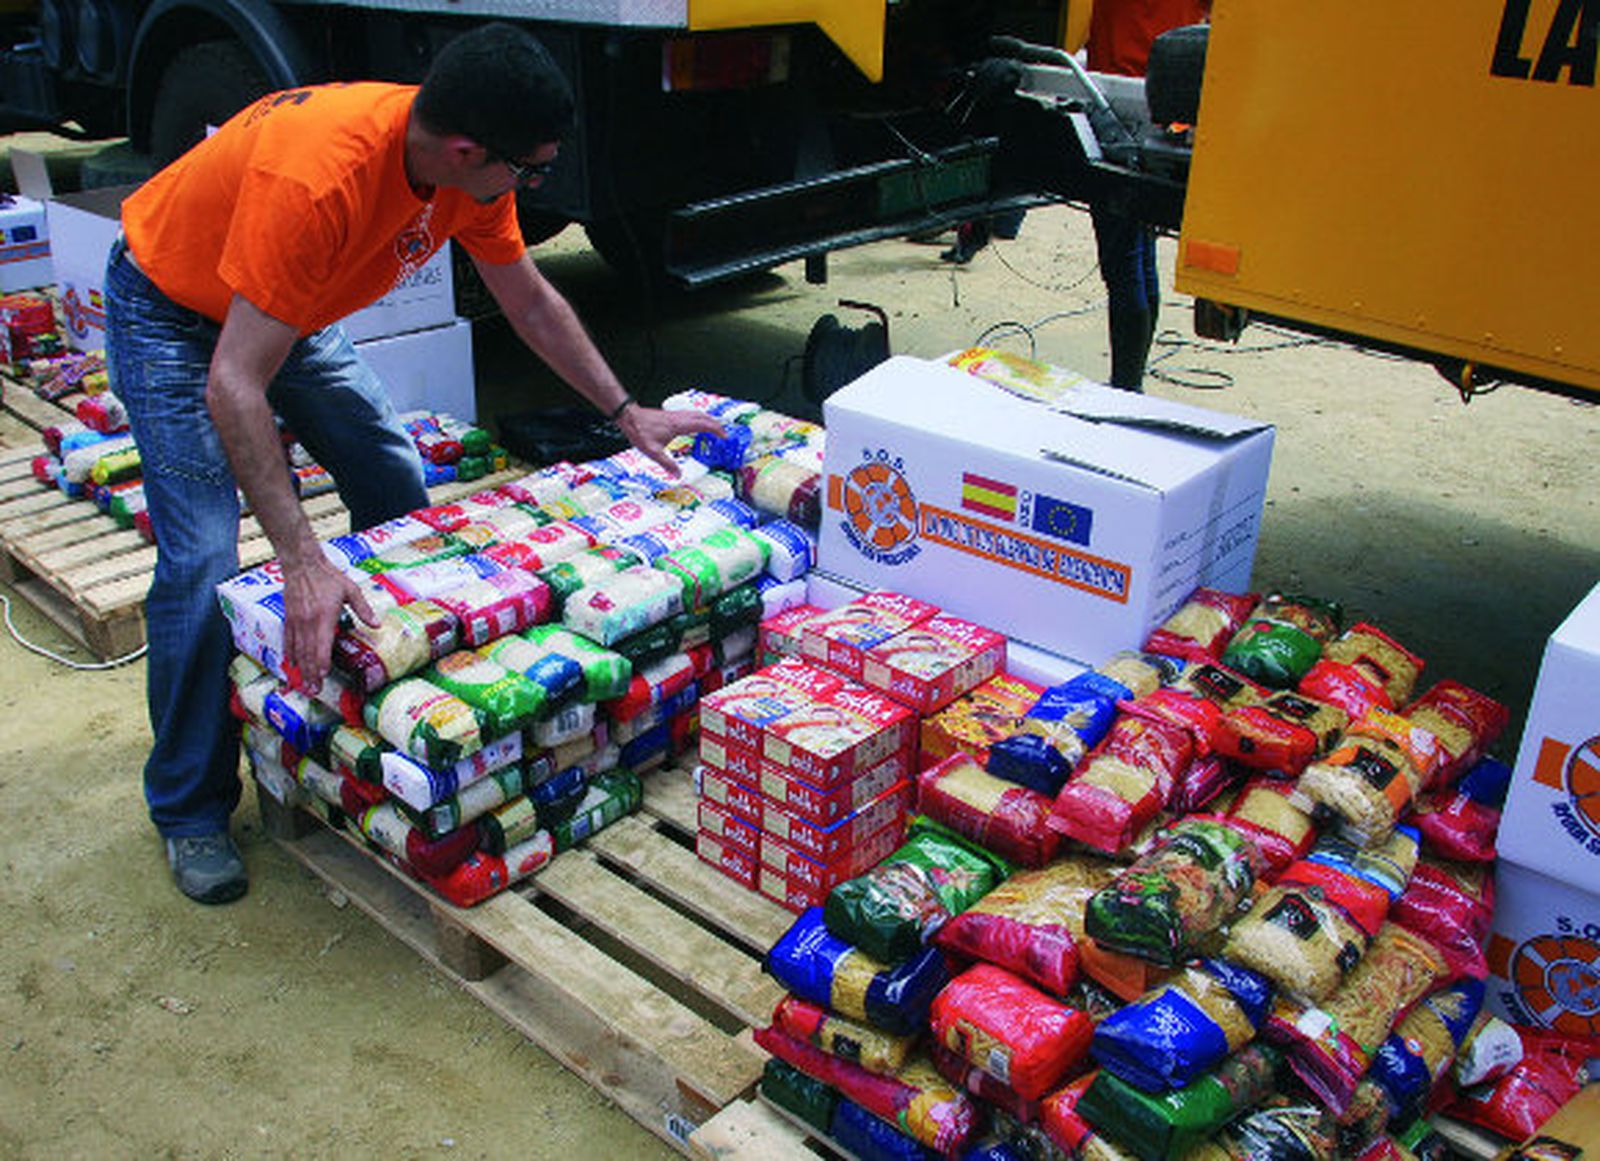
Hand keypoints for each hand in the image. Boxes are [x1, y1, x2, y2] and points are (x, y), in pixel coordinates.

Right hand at [280, 555, 376, 692]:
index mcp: (324, 617)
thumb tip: (377, 624)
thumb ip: (363, 609)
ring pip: (297, 650)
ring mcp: (295, 621)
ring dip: (301, 668)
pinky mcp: (288, 618)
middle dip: (311, 673)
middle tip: (315, 689)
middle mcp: (307, 622)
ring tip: (304, 683)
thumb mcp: (350, 590)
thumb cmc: (328, 577)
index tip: (323, 675)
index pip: (321, 645)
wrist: (302, 564)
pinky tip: (292, 664)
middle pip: (308, 653)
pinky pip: (287, 640)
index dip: (322, 662)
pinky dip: (290, 654)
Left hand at [617, 404, 722, 477]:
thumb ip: (667, 464)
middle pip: (704, 417)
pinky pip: (691, 415)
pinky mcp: (671, 415)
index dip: (717, 430)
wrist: (630, 417)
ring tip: (714, 429)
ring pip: (698, 414)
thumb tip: (677, 475)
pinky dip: (700, 419)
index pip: (704, 425)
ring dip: (709, 420)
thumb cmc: (640, 431)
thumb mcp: (653, 452)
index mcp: (679, 425)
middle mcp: (680, 418)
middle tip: (724, 434)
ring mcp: (676, 415)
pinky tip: (696, 426)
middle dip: (716, 425)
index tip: (724, 436)